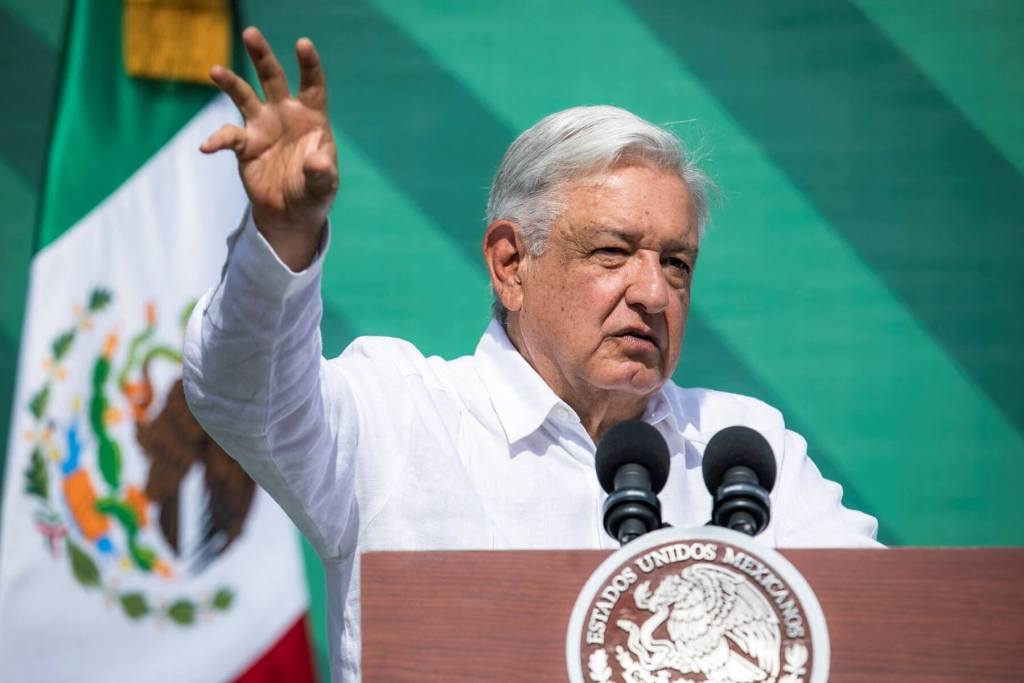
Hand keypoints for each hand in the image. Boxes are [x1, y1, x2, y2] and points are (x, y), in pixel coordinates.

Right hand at [201, 27, 337, 270]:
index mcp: (311, 118)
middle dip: (262, 56)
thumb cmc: (313, 193)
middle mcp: (284, 115)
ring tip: (215, 70)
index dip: (308, 65)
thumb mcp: (324, 186)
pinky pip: (228, 136)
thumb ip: (322, 172)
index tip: (302, 44)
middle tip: (251, 33)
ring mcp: (262, 127)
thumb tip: (316, 160)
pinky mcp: (244, 145)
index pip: (311, 85)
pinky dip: (217, 140)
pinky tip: (208, 147)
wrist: (291, 214)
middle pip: (273, 78)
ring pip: (244, 96)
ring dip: (230, 82)